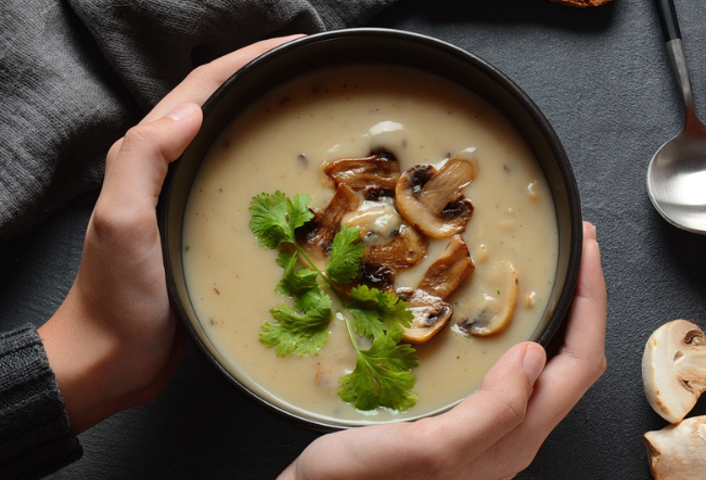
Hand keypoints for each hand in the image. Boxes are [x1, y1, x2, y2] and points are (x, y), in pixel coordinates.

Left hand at [38, 35, 303, 432]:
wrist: (110, 359)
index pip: (201, 90)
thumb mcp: (121, 222)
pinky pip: (246, 192)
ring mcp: (190, 202)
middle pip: (222, 109)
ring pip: (237, 149)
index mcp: (147, 158)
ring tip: (317, 121)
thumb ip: (143, 160)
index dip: (245, 60)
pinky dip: (275, 178)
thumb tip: (192, 113)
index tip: (293, 47)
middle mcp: (170, 172)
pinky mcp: (207, 233)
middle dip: (264, 82)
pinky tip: (306, 190)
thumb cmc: (114, 297)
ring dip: (271, 125)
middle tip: (314, 76)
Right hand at [280, 222, 606, 479]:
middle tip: (576, 251)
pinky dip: (515, 331)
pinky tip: (490, 317)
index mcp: (514, 436)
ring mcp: (487, 428)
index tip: (587, 251)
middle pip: (571, 363)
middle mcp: (511, 433)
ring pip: (543, 367)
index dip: (591, 305)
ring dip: (555, 315)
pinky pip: (507, 371)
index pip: (579, 365)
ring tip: (546, 275)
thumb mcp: (429, 450)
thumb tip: (533, 353)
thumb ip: (491, 411)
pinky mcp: (460, 421)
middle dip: (583, 302)